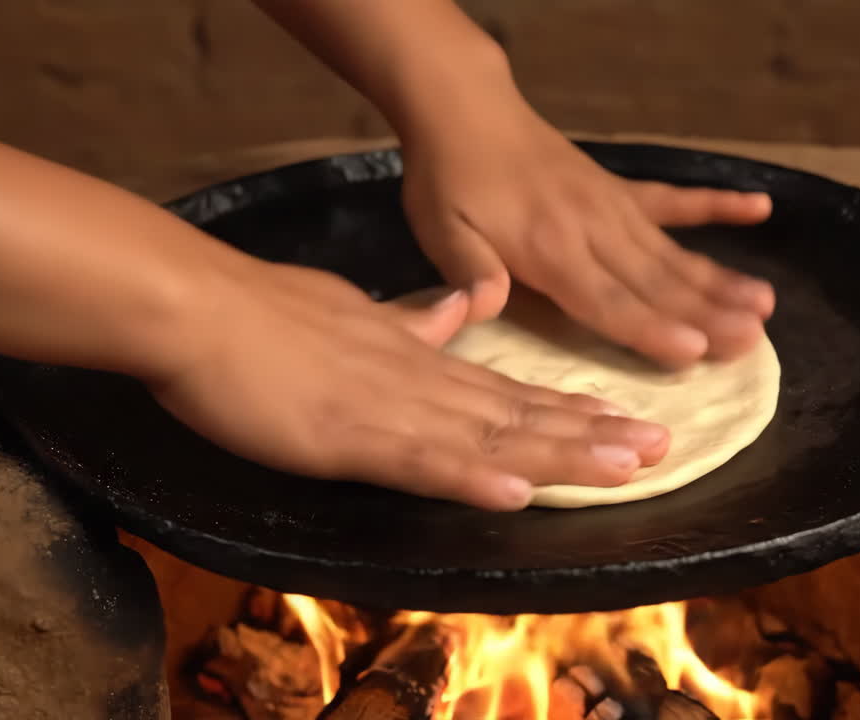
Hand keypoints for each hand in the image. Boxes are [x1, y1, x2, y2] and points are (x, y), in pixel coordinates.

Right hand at [146, 259, 670, 510]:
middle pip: (518, 412)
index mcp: (417, 357)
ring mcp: (387, 408)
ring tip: (627, 465)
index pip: (508, 388)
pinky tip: (515, 490)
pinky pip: (417, 461)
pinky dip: (468, 475)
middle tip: (661, 446)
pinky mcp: (346, 436)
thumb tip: (461, 311)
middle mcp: (419, 381)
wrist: (198, 308)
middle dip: (592, 433)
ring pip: (488, 434)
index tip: (623, 420)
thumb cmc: (264, 313)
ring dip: (560, 452)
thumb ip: (412, 321)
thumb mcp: (354, 313)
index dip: (568, 409)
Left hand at [401, 101, 774, 369]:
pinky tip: (759, 208)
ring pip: (674, 252)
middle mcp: (594, 230)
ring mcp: (614, 207)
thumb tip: (485, 308)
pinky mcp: (620, 190)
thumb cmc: (449, 182)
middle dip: (706, 314)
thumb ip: (469, 271)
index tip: (696, 349)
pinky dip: (717, 205)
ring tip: (765, 305)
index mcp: (550, 249)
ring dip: (721, 279)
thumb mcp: (440, 230)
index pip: (607, 299)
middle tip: (752, 341)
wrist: (466, 109)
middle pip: (655, 282)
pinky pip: (676, 201)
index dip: (651, 328)